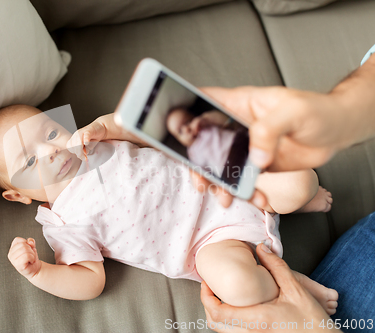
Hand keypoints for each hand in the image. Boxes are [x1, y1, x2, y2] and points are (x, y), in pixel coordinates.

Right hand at [8, 237, 41, 279]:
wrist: (35, 269)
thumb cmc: (31, 258)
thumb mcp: (32, 247)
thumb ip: (31, 242)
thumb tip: (30, 241)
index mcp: (12, 249)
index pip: (18, 239)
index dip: (26, 243)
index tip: (27, 249)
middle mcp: (11, 254)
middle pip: (22, 244)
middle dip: (30, 249)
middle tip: (30, 255)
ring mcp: (13, 260)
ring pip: (25, 249)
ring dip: (32, 254)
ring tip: (30, 259)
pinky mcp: (17, 265)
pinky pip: (27, 256)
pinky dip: (32, 258)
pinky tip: (30, 261)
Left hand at [66, 119, 106, 160]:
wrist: (100, 128)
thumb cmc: (93, 138)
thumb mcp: (87, 147)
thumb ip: (84, 152)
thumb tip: (82, 156)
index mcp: (74, 139)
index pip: (70, 147)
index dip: (74, 152)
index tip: (81, 156)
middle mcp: (76, 135)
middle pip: (73, 146)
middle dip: (79, 153)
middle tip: (84, 158)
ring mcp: (82, 132)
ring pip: (78, 142)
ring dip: (81, 149)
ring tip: (86, 153)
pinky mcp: (88, 131)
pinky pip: (85, 135)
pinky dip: (85, 140)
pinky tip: (86, 143)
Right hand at [190, 85, 341, 207]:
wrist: (337, 131)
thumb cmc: (318, 111)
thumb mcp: (293, 112)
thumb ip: (269, 129)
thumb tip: (255, 157)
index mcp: (239, 104)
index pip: (204, 103)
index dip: (186, 116)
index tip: (182, 136)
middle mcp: (237, 126)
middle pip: (205, 142)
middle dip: (199, 164)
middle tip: (202, 182)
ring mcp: (246, 147)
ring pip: (221, 167)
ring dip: (221, 185)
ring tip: (227, 199)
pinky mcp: (257, 164)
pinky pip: (244, 181)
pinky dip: (248, 194)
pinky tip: (260, 200)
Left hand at [200, 244, 339, 332]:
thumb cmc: (313, 321)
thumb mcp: (296, 290)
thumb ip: (276, 267)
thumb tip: (261, 249)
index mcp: (258, 319)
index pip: (219, 312)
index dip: (206, 297)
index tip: (206, 283)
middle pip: (214, 324)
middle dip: (207, 305)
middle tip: (210, 288)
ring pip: (222, 332)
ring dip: (216, 315)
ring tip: (220, 297)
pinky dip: (227, 324)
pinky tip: (235, 310)